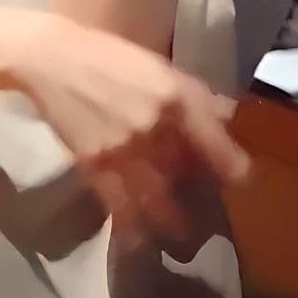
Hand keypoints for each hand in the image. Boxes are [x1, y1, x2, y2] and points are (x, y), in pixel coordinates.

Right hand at [17, 13, 249, 250]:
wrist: (53, 62)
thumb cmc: (109, 56)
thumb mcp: (159, 65)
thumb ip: (194, 93)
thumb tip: (227, 115)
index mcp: (173, 96)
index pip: (214, 140)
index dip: (234, 166)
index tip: (243, 179)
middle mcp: (154, 126)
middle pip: (189, 174)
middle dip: (203, 195)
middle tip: (210, 209)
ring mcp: (123, 150)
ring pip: (158, 200)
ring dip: (174, 222)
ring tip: (183, 236)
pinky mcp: (94, 168)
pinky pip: (120, 208)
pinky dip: (134, 228)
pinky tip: (143, 240)